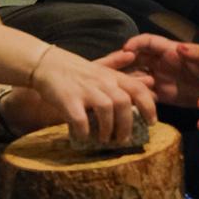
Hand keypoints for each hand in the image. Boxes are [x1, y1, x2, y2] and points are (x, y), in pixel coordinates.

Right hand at [28, 45, 159, 145]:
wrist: (45, 65)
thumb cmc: (74, 70)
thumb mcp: (98, 66)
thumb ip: (116, 65)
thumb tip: (134, 59)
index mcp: (111, 76)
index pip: (138, 89)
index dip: (149, 107)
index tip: (152, 123)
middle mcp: (101, 82)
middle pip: (124, 103)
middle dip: (127, 124)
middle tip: (123, 139)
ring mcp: (85, 90)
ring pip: (106, 110)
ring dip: (108, 129)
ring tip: (104, 139)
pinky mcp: (68, 100)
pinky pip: (81, 120)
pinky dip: (84, 131)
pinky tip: (84, 136)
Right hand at [123, 32, 198, 105]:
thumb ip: (198, 52)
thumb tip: (180, 47)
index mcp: (171, 50)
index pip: (148, 42)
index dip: (136, 43)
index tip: (125, 50)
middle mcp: (161, 63)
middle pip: (135, 58)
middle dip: (122, 62)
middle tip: (111, 71)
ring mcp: (159, 79)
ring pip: (136, 76)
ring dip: (126, 81)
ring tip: (118, 89)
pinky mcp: (161, 95)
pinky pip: (143, 94)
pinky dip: (135, 97)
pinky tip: (129, 103)